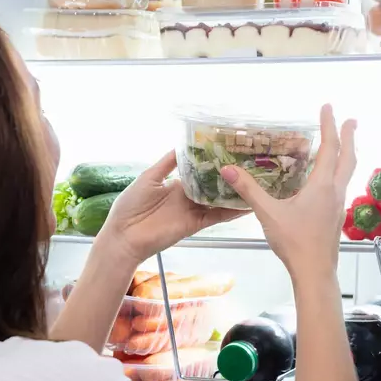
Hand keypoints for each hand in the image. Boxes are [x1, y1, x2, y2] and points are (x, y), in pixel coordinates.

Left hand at [97, 151, 246, 264]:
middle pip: (212, 185)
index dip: (213, 163)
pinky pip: (216, 216)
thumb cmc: (130, 205)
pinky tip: (247, 204)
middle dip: (228, 177)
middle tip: (250, 164)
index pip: (200, 171)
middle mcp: (187, 196)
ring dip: (234, 194)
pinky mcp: (195, 224)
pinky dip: (231, 212)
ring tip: (256, 182)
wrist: (124, 236)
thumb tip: (182, 144)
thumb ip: (167, 163)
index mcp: (176, 184)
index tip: (230, 151)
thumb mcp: (149, 177)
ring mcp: (192, 210)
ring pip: (218, 200)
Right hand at [220, 105, 356, 280]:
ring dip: (347, 155)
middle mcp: (335, 192)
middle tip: (351, 120)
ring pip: (347, 173)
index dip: (329, 126)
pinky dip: (339, 173)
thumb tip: (228, 169)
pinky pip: (341, 187)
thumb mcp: (268, 213)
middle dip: (349, 137)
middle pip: (348, 158)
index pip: (329, 148)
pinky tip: (328, 181)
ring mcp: (338, 205)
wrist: (315, 271)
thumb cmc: (295, 241)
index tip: (329, 107)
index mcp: (322, 186)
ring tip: (343, 146)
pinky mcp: (336, 218)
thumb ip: (249, 190)